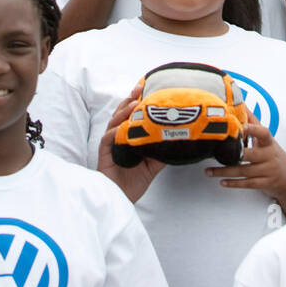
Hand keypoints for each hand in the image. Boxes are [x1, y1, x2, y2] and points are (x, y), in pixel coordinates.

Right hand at [97, 86, 167, 202]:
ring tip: (134, 103)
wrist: (121, 199)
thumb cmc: (133, 180)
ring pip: (114, 122)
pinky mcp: (105, 153)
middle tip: (140, 87)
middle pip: (121, 113)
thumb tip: (180, 143)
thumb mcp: (153, 165)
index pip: (131, 114)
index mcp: (128, 136)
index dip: (137, 100)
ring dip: (123, 111)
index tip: (147, 87)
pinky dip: (115, 131)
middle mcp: (118, 136)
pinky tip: (122, 127)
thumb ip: (162, 152)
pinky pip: (108, 139)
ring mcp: (111, 144)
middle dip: (129, 99)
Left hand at [205, 113, 285, 202]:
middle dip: (233, 155)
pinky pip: (247, 184)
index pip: (263, 133)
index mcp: (269, 142)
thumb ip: (253, 123)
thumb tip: (240, 103)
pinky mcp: (264, 183)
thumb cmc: (273, 154)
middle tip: (216, 153)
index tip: (240, 127)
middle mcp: (269, 156)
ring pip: (244, 171)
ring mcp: (268, 171)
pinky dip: (234, 183)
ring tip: (209, 171)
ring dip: (225, 172)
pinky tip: (222, 182)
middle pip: (250, 155)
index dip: (252, 129)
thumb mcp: (266, 139)